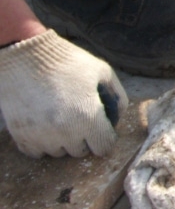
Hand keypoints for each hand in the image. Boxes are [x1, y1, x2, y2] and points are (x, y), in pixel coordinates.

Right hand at [0, 30, 127, 156]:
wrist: (25, 56)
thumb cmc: (67, 62)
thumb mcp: (102, 71)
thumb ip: (117, 95)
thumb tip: (118, 115)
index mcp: (88, 117)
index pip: (104, 147)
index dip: (106, 137)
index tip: (101, 127)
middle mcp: (65, 132)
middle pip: (81, 151)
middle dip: (85, 137)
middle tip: (79, 117)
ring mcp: (41, 136)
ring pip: (59, 152)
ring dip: (63, 140)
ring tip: (60, 117)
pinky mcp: (21, 136)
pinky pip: (37, 152)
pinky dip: (42, 142)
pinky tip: (44, 124)